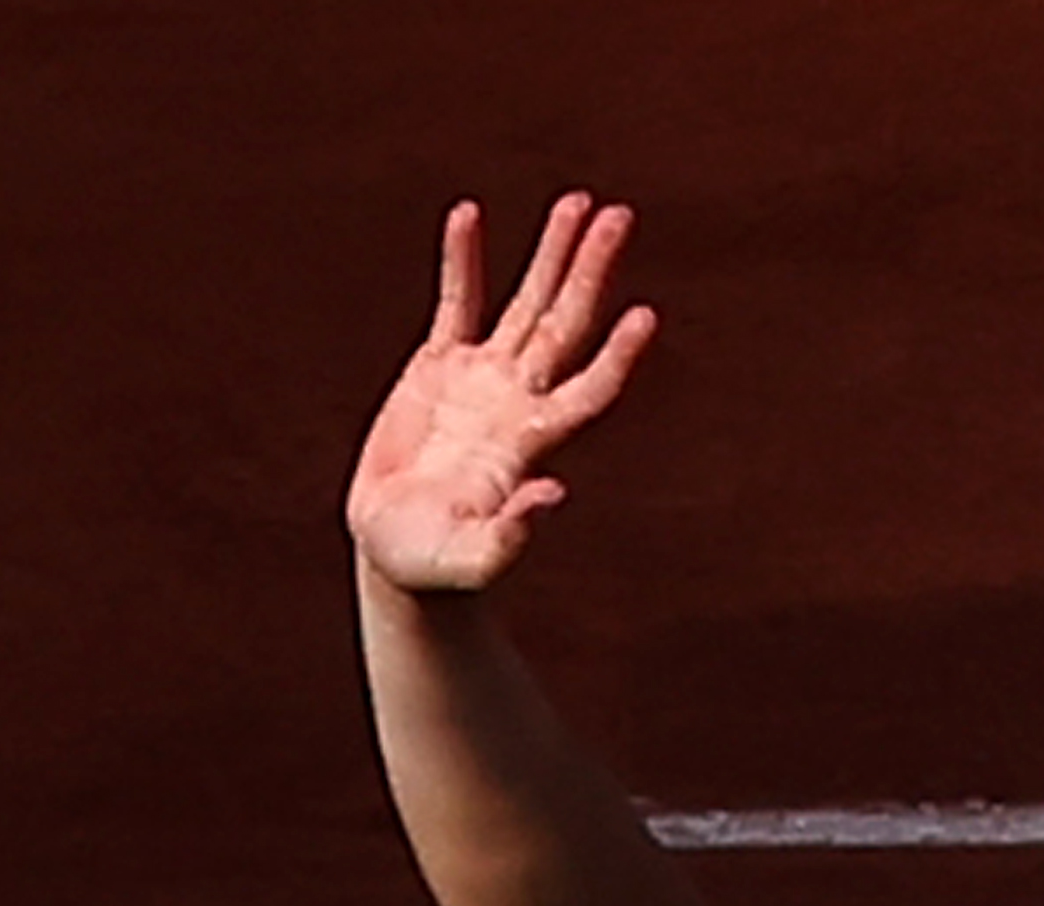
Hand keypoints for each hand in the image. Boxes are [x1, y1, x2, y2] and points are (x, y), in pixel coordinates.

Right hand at [348, 194, 656, 596]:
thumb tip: (555, 494)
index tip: (645, 314)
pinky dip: (462, 260)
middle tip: (621, 215)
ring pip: (526, 303)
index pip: (588, 389)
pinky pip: (456, 302)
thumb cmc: (435, 565)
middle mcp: (518, 401)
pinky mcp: (438, 367)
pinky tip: (470, 214)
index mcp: (531, 442)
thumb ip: (509, 535)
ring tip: (578, 201)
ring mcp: (482, 379)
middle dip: (591, 271)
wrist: (397, 550)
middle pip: (565, 324)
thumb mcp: (469, 558)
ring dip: (552, 254)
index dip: (616, 355)